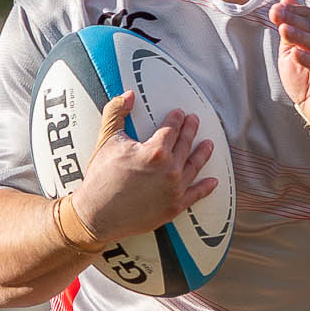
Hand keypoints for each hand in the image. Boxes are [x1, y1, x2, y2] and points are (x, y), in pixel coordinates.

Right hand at [68, 92, 217, 242]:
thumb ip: (116, 113)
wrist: (97, 215)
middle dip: (190, 131)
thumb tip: (128, 95)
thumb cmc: (100, 179)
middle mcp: (170, 170)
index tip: (179, 114)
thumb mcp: (106, 140)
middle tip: (194, 122)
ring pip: (194, 167)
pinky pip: (196, 195)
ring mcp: (174, 190)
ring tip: (208, 145)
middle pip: (185, 145)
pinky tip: (212, 181)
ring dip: (202, 154)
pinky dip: (205, 187)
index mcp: (155, 151)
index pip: (172, 129)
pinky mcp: (174, 207)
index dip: (176, 119)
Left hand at [270, 0, 309, 147]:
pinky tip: (296, 54)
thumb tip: (285, 0)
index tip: (276, 8)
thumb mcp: (292, 54)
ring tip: (283, 30)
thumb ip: (289, 30)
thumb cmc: (309, 84)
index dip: (295, 12)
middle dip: (295, 21)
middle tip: (276, 14)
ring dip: (301, 37)